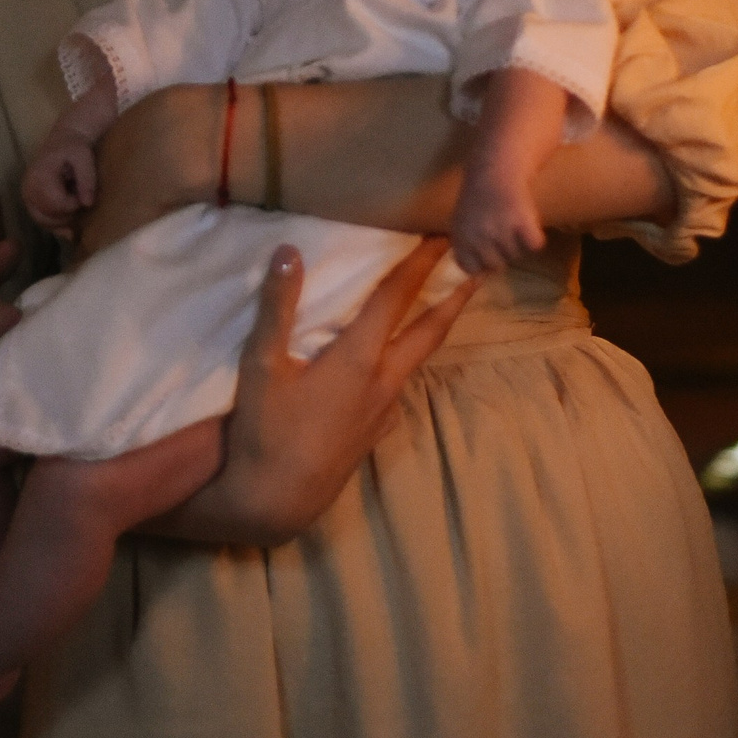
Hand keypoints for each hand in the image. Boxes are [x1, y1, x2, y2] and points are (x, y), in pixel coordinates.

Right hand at [21, 130, 99, 232]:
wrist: (63, 141)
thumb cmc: (74, 147)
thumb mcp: (84, 158)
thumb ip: (87, 179)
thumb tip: (87, 204)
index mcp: (39, 175)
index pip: (56, 203)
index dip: (73, 205)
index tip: (83, 195)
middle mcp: (28, 187)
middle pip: (48, 216)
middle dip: (68, 214)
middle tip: (79, 199)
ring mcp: (26, 196)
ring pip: (43, 222)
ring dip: (62, 221)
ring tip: (74, 205)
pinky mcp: (29, 201)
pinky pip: (40, 220)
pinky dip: (54, 225)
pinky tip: (68, 228)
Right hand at [152, 238, 478, 544]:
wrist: (276, 500)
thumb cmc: (265, 430)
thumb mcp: (260, 365)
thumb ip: (277, 306)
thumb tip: (289, 251)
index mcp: (357, 358)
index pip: (395, 299)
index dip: (418, 264)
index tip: (441, 237)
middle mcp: (381, 381)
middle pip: (428, 331)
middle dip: (454, 297)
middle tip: (477, 269)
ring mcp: (382, 411)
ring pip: (417, 361)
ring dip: (433, 329)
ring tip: (441, 308)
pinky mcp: (375, 434)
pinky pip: (399, 389)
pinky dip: (406, 365)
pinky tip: (394, 368)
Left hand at [449, 166, 545, 273]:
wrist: (497, 167)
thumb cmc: (478, 194)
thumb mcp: (462, 220)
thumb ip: (467, 245)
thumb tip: (477, 276)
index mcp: (460, 236)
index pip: (470, 268)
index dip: (480, 261)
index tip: (487, 249)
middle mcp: (479, 237)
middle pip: (496, 265)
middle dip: (501, 252)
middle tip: (503, 231)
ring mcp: (501, 231)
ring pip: (516, 255)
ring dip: (517, 242)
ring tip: (512, 220)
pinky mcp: (524, 224)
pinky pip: (534, 246)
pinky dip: (535, 236)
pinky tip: (527, 222)